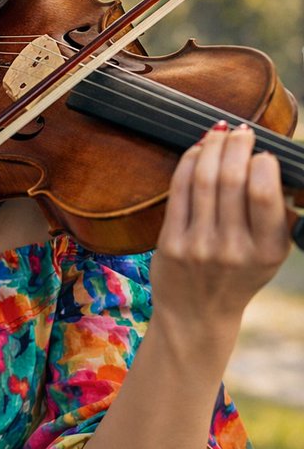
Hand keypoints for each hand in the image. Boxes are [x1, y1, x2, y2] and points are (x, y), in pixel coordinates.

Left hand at [152, 121, 289, 333]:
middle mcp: (233, 249)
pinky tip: (197, 151)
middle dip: (236, 145)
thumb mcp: (271, 254)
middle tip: (241, 133)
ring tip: (220, 134)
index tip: (263, 153)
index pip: (264, 192)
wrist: (197, 315)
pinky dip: (188, 162)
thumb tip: (273, 165)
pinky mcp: (171, 243)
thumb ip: (279, 216)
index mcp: (268, 250)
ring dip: (211, 147)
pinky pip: (179, 190)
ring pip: (203, 179)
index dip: (262, 162)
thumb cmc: (238, 276)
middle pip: (232, 178)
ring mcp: (199, 246)